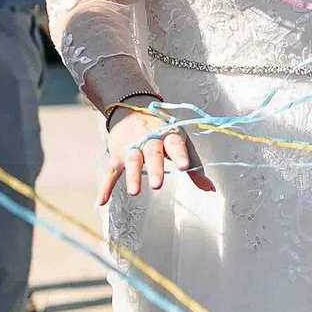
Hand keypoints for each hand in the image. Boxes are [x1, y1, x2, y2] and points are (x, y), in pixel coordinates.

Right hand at [99, 103, 215, 205]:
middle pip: (152, 154)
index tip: (184, 167)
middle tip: (157, 185)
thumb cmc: (163, 131)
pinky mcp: (117, 155)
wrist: (132, 109)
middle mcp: (149, 140)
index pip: (176, 145)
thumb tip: (210, 189)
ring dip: (132, 177)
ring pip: (132, 162)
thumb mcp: (181, 142)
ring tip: (135, 192)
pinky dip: (105, 187)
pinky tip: (101, 202)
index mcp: (169, 136)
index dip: (180, 155)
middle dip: (154, 169)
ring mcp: (131, 147)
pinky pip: (110, 172)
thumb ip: (195, 165)